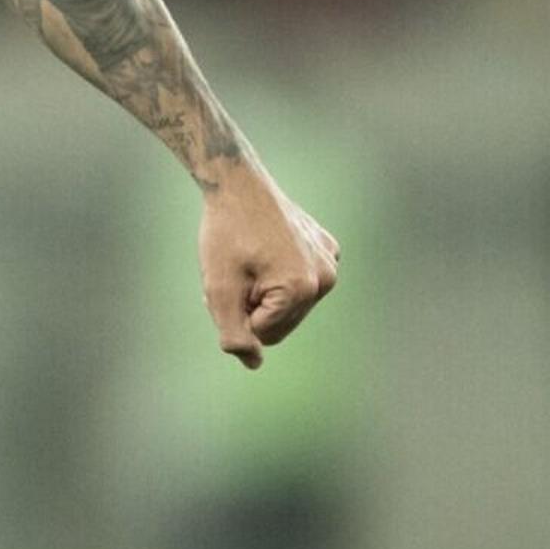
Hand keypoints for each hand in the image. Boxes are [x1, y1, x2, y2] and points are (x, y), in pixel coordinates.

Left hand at [197, 169, 338, 368]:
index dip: (237, 312)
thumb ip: (234, 334)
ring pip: (289, 305)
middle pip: (281, 323)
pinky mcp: (327, 248)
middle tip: (237, 274)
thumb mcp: (219, 291)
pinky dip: (278, 275)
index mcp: (302, 289)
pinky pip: (298, 281)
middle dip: (252, 307)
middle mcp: (326, 277)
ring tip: (248, 264)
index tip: (231, 280)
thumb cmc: (225, 236)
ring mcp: (330, 261)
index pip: (263, 334)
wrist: (237, 184)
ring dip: (263, 293)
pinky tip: (266, 250)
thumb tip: (254, 364)